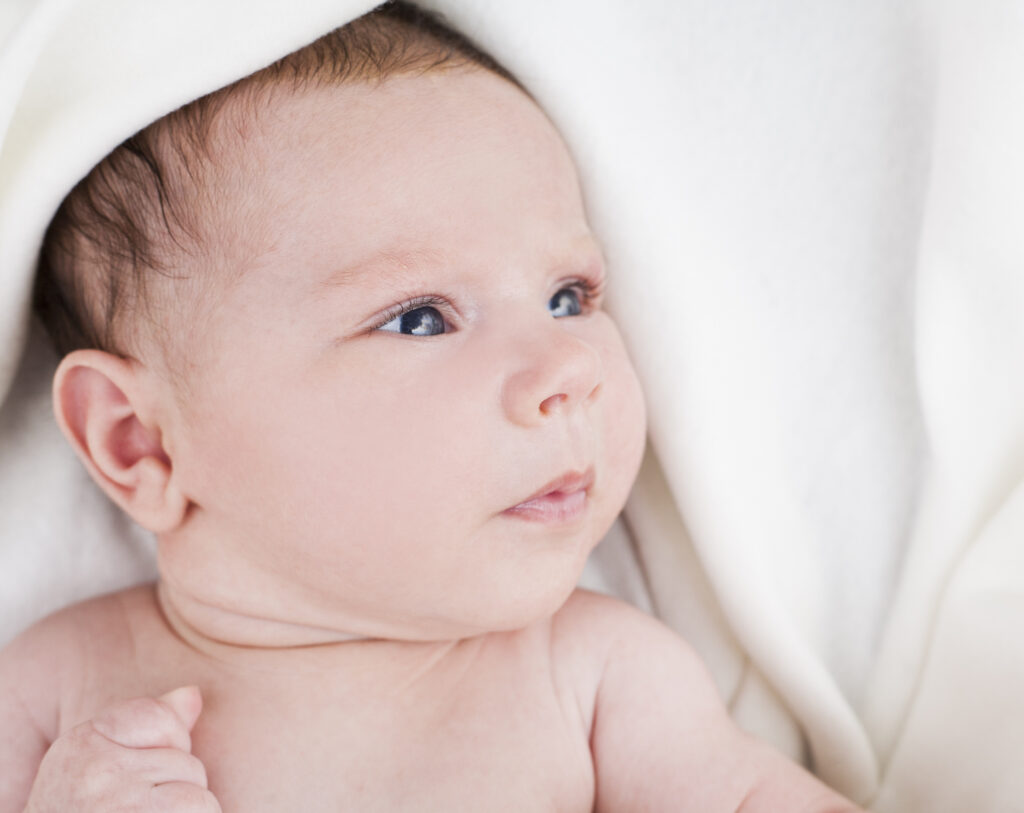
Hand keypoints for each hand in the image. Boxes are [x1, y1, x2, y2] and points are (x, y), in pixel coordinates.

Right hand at [23, 685, 219, 811]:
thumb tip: (194, 693)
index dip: (166, 750)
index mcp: (82, 746)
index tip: (135, 784)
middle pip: (186, 762)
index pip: (159, 718)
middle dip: (176, 793)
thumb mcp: (97, 771)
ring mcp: (120, 806)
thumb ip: (148, 729)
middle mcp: (96, 772)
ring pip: (199, 796)